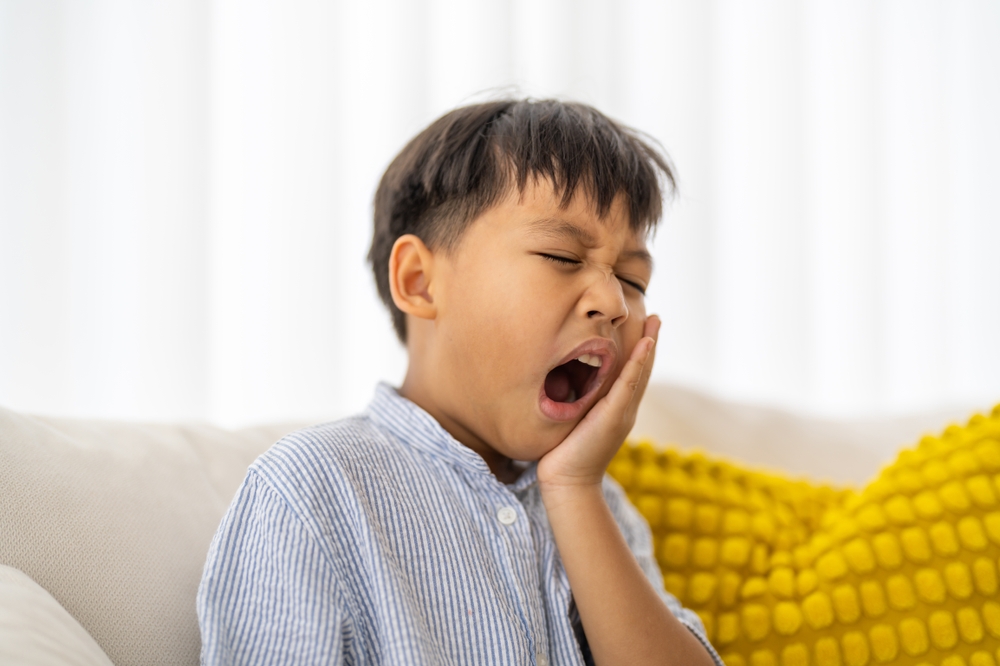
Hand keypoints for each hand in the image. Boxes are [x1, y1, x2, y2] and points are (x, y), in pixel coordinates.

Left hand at [537, 315, 660, 492]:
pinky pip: (629, 383)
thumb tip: (563, 389)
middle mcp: (624, 410)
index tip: (644, 330)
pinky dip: (638, 363)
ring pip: (640, 373)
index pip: (631, 376)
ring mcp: (622, 413)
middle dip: (650, 343)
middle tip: (657, 318)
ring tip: (655, 324)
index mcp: (616, 411)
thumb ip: (575, 406)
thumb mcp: (572, 423)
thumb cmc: (564, 455)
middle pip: (642, 371)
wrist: (567, 482)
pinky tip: (644, 345)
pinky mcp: (614, 416)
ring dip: (649, 347)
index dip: (639, 354)